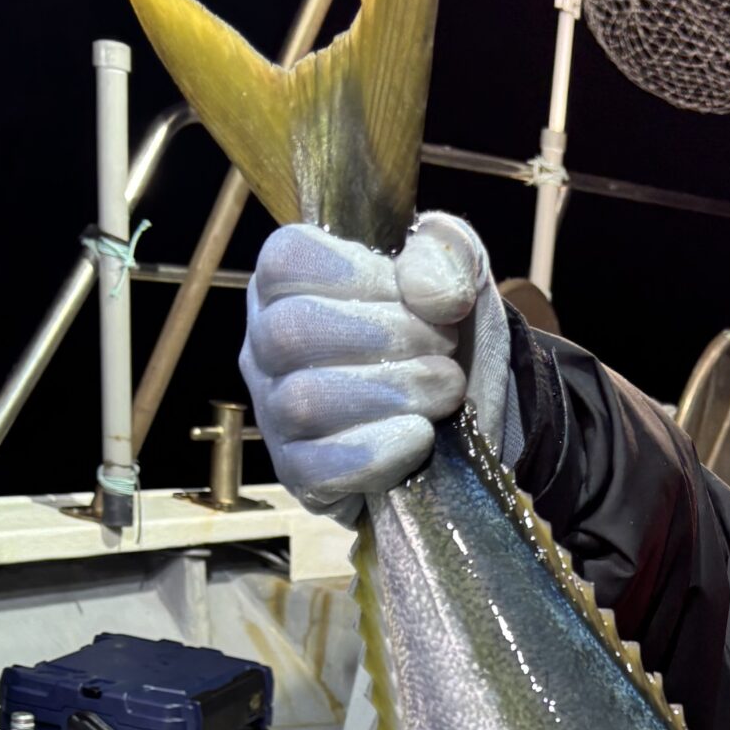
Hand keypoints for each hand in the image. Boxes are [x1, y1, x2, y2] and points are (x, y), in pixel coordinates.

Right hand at [240, 212, 517, 513]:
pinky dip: (379, 453)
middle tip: (445, 350)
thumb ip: (445, 253)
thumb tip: (429, 290)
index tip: (421, 299)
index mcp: (288, 285)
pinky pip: (318, 469)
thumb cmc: (439, 343)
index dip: (361, 275)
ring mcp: (275, 416)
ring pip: (303, 402)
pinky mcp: (299, 476)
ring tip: (445, 392)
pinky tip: (422, 437)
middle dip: (386, 338)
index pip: (289, 260)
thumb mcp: (453, 278)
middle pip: (291, 331)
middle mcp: (267, 348)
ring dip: (392, 393)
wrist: (463, 427)